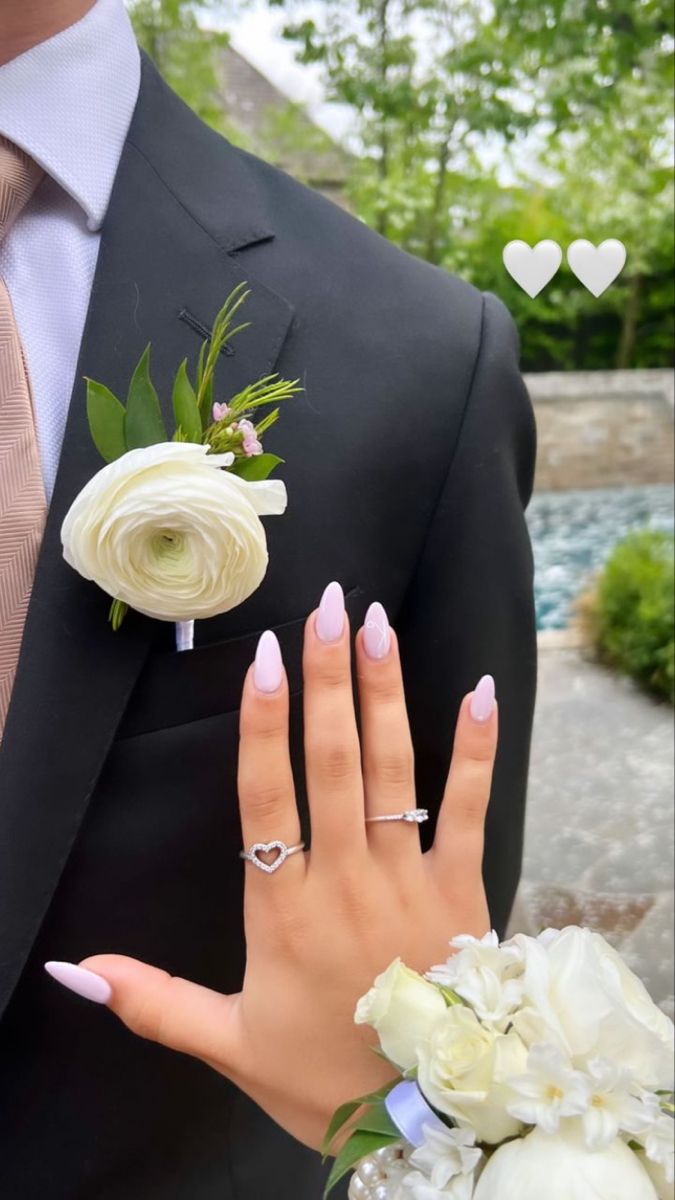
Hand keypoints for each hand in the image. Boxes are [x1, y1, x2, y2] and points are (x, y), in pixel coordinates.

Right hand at [47, 584, 497, 1150]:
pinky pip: (469, 808)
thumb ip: (150, 999)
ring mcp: (407, 880)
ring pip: (394, 769)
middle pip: (332, 760)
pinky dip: (476, 748)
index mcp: (283, 909)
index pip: (266, 796)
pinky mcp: (462, 890)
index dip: (264, 724)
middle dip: (328, 678)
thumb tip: (71, 968)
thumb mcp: (226, 1043)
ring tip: (377, 624)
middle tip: (326, 607)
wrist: (424, 1122)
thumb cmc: (322, 1077)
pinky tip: (478, 689)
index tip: (267, 657)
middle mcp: (344, 879)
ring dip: (384, 692)